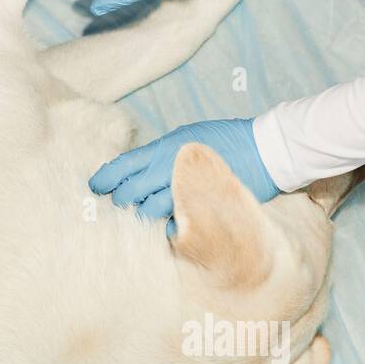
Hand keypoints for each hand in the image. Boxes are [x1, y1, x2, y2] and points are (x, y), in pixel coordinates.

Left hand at [89, 119, 278, 230]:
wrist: (266, 150)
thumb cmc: (225, 141)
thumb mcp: (185, 137)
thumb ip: (159, 154)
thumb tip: (133, 169)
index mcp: (162, 149)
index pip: (120, 167)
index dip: (104, 179)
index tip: (98, 187)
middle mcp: (167, 169)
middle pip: (128, 194)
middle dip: (123, 200)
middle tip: (127, 202)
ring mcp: (183, 191)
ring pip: (147, 212)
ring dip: (145, 214)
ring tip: (151, 212)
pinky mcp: (200, 209)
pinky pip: (172, 225)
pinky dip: (169, 225)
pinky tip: (173, 222)